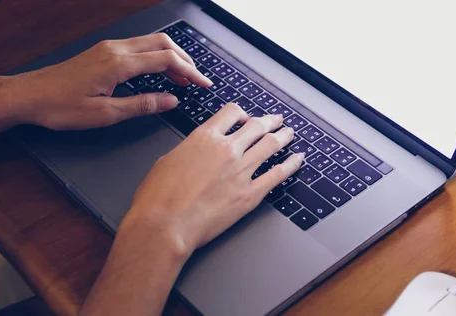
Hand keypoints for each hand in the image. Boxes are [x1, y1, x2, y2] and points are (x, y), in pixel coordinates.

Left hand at [5, 33, 211, 129]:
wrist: (29, 96)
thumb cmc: (60, 106)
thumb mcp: (106, 114)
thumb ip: (142, 105)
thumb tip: (170, 100)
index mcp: (119, 64)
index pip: (166, 60)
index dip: (190, 71)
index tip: (204, 83)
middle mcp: (115, 49)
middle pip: (162, 43)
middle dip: (185, 60)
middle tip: (197, 79)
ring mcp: (108, 48)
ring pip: (150, 43)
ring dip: (171, 57)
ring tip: (182, 78)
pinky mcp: (103, 52)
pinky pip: (138, 48)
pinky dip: (155, 57)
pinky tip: (158, 72)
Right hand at [123, 103, 303, 253]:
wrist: (165, 226)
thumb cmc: (158, 198)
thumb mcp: (168, 161)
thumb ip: (189, 150)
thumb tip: (198, 150)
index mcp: (204, 138)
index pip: (230, 113)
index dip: (241, 113)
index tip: (245, 117)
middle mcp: (226, 150)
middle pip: (256, 126)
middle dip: (269, 120)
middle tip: (276, 120)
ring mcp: (241, 171)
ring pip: (271, 145)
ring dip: (283, 136)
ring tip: (290, 133)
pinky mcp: (250, 194)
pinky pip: (277, 174)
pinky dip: (291, 164)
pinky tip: (297, 159)